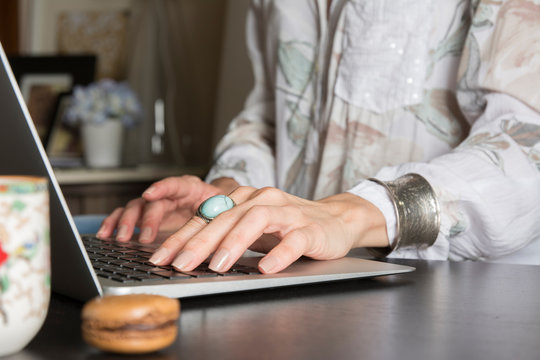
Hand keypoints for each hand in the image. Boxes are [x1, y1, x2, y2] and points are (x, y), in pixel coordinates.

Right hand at [96, 176, 238, 242]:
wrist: (214, 203)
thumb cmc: (218, 204)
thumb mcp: (223, 207)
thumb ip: (218, 214)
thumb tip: (220, 229)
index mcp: (189, 188)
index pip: (175, 184)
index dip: (161, 188)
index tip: (150, 194)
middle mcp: (169, 194)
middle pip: (152, 201)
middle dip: (145, 218)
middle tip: (143, 236)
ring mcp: (156, 204)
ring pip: (136, 207)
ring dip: (125, 222)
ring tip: (119, 237)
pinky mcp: (147, 215)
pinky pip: (128, 216)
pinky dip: (115, 224)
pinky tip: (106, 234)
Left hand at [149, 186, 388, 273]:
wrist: (335, 219)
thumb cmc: (288, 225)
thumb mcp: (251, 226)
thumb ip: (225, 233)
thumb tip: (186, 252)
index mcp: (244, 199)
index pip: (208, 216)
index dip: (182, 236)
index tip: (161, 256)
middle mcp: (262, 200)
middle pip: (227, 217)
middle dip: (200, 242)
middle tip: (180, 264)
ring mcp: (288, 213)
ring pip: (256, 221)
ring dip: (235, 242)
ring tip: (218, 265)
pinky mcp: (310, 229)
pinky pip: (294, 239)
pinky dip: (280, 252)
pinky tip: (268, 267)